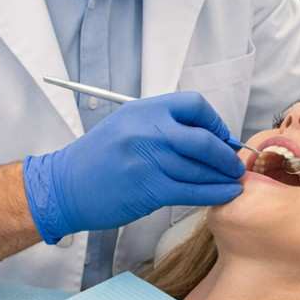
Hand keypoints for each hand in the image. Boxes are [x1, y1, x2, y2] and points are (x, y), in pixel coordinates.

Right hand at [22, 92, 244, 243]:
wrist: (64, 187)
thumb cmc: (97, 158)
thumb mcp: (126, 125)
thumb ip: (161, 124)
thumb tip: (205, 134)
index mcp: (143, 109)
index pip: (194, 105)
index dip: (214, 122)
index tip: (221, 137)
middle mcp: (148, 130)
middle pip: (203, 139)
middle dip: (225, 154)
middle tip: (234, 163)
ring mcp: (149, 160)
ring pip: (200, 168)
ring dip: (223, 176)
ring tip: (235, 180)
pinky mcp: (149, 189)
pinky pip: (192, 190)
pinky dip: (215, 193)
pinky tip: (226, 194)